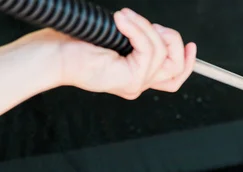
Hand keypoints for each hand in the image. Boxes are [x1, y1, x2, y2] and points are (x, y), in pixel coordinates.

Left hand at [12, 8, 196, 99]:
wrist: (52, 54)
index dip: (187, 61)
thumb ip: (137, 40)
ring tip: (124, 17)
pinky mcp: (130, 79)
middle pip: (176, 67)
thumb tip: (155, 31)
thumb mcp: (116, 39)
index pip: (174, 77)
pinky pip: (148, 51)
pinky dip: (138, 31)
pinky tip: (123, 21)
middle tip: (149, 24)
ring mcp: (135, 84)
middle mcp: (137, 84)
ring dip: (145, 28)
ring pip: (161, 54)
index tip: (190, 44)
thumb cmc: (75, 44)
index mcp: (135, 76)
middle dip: (170, 40)